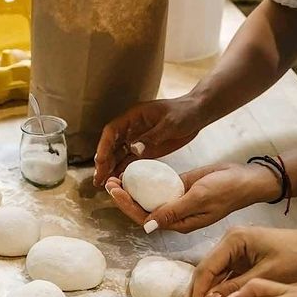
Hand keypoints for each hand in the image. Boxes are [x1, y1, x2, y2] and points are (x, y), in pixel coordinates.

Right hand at [93, 95, 207, 186]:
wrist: (198, 114)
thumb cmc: (185, 112)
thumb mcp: (170, 123)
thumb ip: (152, 136)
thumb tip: (134, 149)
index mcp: (133, 117)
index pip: (112, 131)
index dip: (103, 146)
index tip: (100, 161)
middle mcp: (131, 129)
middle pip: (111, 145)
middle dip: (103, 162)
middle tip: (98, 179)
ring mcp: (137, 140)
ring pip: (118, 155)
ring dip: (110, 169)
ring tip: (103, 184)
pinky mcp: (145, 149)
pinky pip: (130, 161)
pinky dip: (123, 171)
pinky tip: (119, 181)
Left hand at [104, 162, 280, 230]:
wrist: (246, 178)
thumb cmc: (227, 190)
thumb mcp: (200, 198)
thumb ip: (174, 210)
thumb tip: (147, 226)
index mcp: (178, 222)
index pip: (145, 218)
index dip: (127, 206)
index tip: (114, 191)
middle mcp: (175, 215)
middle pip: (142, 209)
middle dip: (124, 198)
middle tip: (109, 181)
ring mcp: (177, 201)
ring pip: (148, 198)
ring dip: (132, 190)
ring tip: (115, 177)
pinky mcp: (180, 188)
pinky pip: (159, 187)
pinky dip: (145, 181)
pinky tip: (133, 172)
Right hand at [183, 225, 296, 296]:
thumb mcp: (267, 275)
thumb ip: (237, 289)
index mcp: (233, 240)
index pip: (205, 270)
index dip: (196, 296)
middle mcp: (229, 243)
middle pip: (204, 275)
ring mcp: (235, 253)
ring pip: (212, 281)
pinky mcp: (243, 263)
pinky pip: (225, 283)